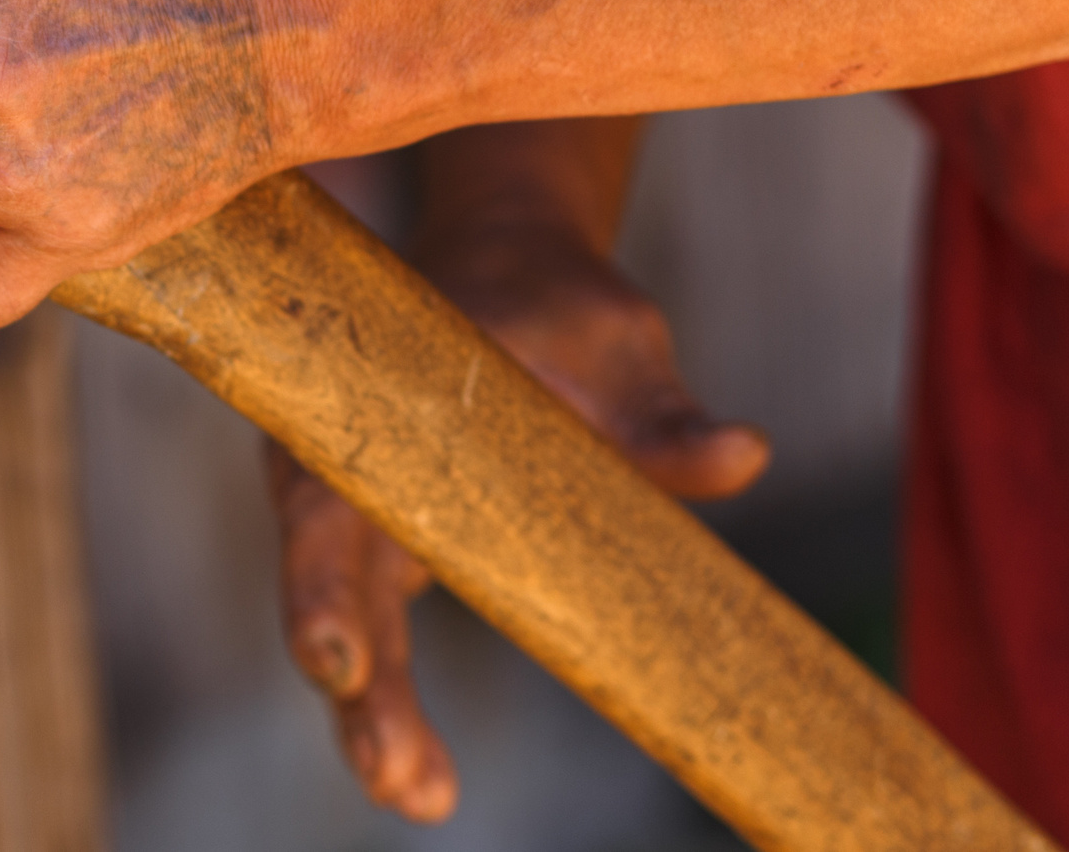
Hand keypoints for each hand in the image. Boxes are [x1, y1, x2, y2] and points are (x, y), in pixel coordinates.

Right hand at [271, 219, 767, 818]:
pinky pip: (377, 636)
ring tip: (419, 796)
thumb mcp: (612, 339)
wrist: (504, 272)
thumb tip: (743, 457)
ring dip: (373, 715)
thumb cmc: (552, 299)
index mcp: (368, 406)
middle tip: (401, 780)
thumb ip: (660, 410)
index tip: (341, 662)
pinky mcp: (390, 550)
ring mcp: (359, 515)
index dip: (325, 588)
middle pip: (326, 587)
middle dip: (360, 688)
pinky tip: (426, 782)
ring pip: (344, 624)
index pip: (328, 505)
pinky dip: (391, 708)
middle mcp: (340, 465)